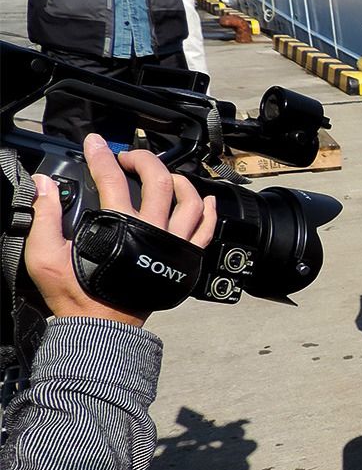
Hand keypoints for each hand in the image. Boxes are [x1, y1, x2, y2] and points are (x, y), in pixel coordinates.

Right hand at [24, 134, 216, 326]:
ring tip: (164, 175)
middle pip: (159, 181)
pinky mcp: (185, 258)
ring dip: (179, 181)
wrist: (102, 326)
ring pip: (189, 203)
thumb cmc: (77, 294)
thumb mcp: (47, 257)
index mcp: (121, 227)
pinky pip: (206, 231)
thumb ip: (45, 217)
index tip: (95, 143)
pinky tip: (204, 199)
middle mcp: (153, 231)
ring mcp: (173, 244)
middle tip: (127, 158)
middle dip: (143, 160)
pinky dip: (209, 212)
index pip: (112, 179)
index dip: (102, 156)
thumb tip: (44, 184)